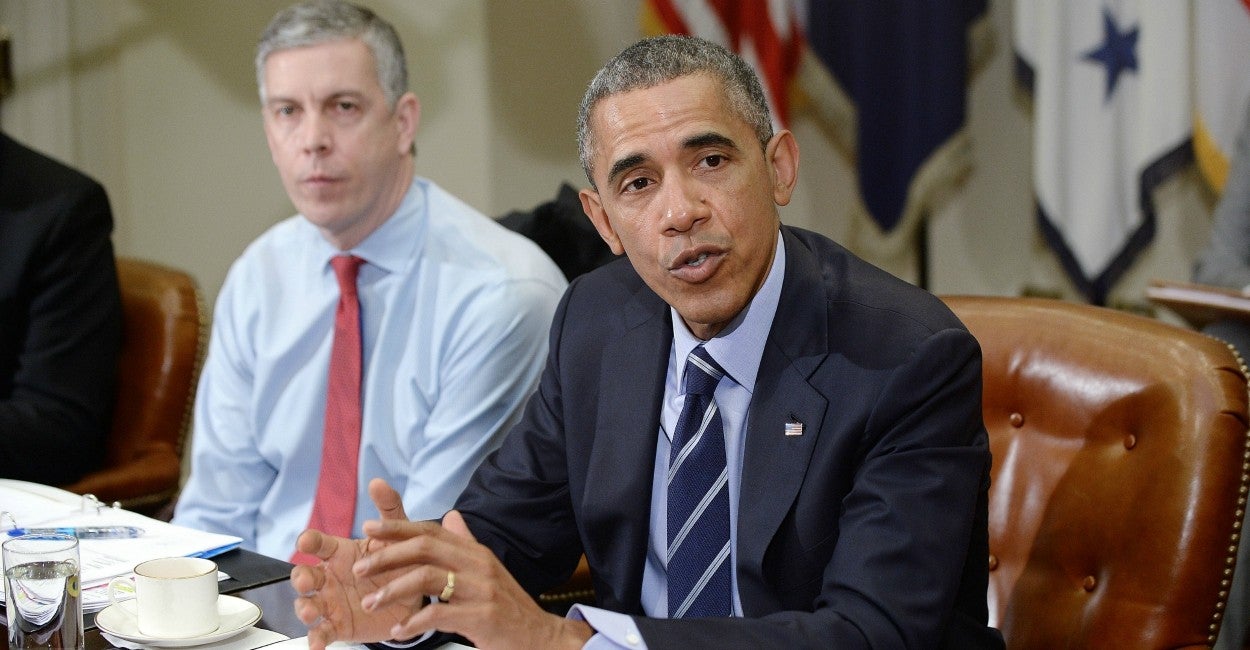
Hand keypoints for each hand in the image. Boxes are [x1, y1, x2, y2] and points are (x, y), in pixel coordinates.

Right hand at [291, 478, 420, 649]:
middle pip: (304, 575)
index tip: (307, 540)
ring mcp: (331, 602)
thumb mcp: (396, 534)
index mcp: (340, 552)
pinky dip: (316, 639)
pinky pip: (322, 633)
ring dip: (304, 608)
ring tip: (310, 612)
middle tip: (304, 580)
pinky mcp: (338, 625)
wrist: (413, 595)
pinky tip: (316, 644)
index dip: (310, 541)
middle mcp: (329, 577)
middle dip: (299, 578)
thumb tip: (378, 482)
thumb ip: (389, 509)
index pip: (318, 544)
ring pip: (307, 605)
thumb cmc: (396, 560)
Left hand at [357, 509, 593, 649]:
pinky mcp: (481, 616)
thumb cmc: (507, 604)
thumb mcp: (487, 568)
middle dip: (387, 556)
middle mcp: (477, 564)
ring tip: (371, 604)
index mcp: (474, 551)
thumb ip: (466, 542)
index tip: (368, 528)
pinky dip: (414, 623)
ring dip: (393, 591)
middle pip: (424, 549)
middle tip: (359, 569)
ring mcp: (480, 589)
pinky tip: (399, 630)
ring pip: (427, 579)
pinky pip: (439, 615)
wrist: (538, 635)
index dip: (398, 528)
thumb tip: (451, 515)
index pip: (431, 531)